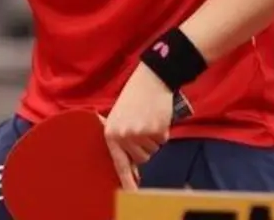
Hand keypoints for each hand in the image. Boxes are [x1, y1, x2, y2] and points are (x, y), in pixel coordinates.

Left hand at [102, 63, 174, 190]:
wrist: (151, 79)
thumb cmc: (134, 97)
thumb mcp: (119, 117)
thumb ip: (121, 139)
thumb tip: (131, 166)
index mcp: (111, 133)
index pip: (119, 163)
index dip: (127, 180)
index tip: (131, 193)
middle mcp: (123, 136)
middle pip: (141, 158)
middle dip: (145, 147)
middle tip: (143, 127)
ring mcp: (139, 134)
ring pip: (153, 150)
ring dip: (154, 138)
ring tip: (148, 119)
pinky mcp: (155, 130)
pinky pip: (162, 140)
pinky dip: (163, 130)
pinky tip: (157, 116)